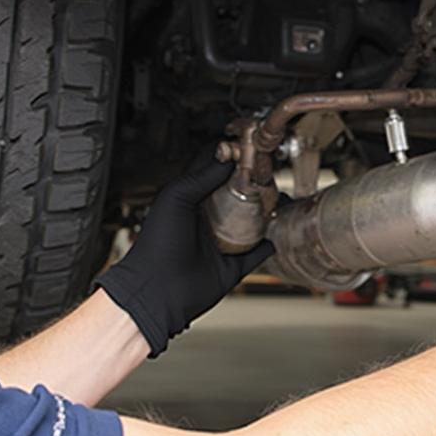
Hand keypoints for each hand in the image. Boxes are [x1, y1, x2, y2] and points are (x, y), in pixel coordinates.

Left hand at [99, 159, 273, 356]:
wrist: (157, 290)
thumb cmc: (157, 243)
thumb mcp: (176, 198)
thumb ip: (201, 176)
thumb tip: (227, 157)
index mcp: (192, 200)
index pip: (214, 171)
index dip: (231, 156)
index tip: (249, 145)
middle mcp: (208, 218)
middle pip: (238, 194)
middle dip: (254, 182)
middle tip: (269, 169)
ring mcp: (221, 241)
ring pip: (251, 221)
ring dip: (265, 210)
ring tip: (278, 196)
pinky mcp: (232, 265)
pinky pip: (256, 253)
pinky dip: (268, 244)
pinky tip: (276, 232)